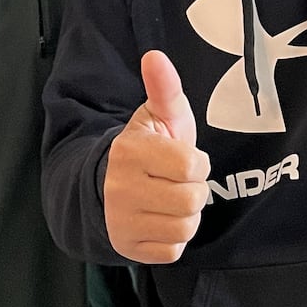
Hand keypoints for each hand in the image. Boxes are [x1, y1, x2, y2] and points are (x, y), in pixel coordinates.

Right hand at [103, 50, 210, 262]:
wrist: (110, 187)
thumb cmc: (149, 147)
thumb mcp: (158, 115)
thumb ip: (164, 88)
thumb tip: (155, 56)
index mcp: (131, 151)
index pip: (190, 165)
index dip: (196, 162)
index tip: (183, 158)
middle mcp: (121, 188)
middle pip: (192, 199)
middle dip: (194, 189)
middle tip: (178, 181)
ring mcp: (122, 222)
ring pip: (185, 227)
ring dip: (187, 214)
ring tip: (172, 199)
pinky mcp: (129, 248)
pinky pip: (173, 250)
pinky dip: (175, 237)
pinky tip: (162, 219)